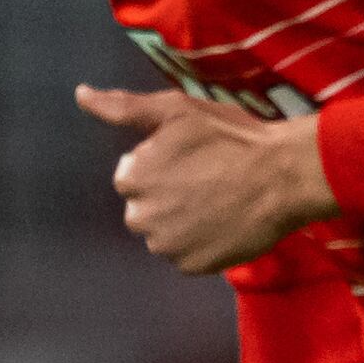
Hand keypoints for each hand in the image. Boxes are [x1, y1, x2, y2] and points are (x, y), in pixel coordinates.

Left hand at [79, 84, 332, 270]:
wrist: (283, 177)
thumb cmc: (230, 137)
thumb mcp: (175, 110)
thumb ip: (122, 107)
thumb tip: (80, 95)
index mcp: (132, 178)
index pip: (131, 178)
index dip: (160, 167)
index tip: (191, 159)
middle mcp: (141, 217)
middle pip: (144, 210)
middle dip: (166, 197)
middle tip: (205, 180)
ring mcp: (168, 246)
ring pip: (164, 235)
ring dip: (182, 222)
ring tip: (216, 202)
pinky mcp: (194, 267)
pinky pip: (187, 256)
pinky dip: (201, 243)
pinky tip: (223, 223)